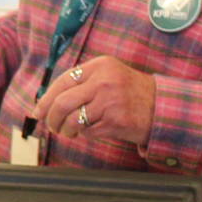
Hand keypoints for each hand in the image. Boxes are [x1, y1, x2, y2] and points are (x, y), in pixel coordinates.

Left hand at [34, 57, 155, 146]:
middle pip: (62, 103)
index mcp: (100, 66)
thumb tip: (46, 101)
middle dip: (51, 119)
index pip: (62, 82)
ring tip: (69, 132)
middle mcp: (104, 81)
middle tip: (51, 126)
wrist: (163, 107)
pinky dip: (85, 135)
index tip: (38, 111)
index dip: (45, 99)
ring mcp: (110, 101)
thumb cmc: (129, 93)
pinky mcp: (116, 121)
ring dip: (66, 130)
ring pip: (73, 120)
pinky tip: (91, 131)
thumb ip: (82, 83)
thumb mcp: (108, 76)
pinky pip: (88, 132)